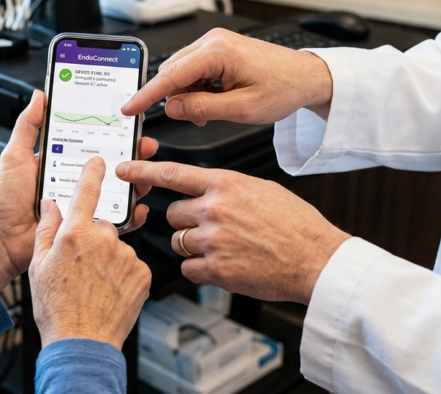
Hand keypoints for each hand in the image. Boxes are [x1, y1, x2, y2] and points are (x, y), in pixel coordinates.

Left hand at [0, 91, 158, 291]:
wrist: (1, 240)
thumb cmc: (4, 201)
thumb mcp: (15, 156)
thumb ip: (28, 126)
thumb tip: (39, 97)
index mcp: (60, 162)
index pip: (90, 143)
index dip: (110, 132)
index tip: (126, 121)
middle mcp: (75, 182)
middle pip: (110, 165)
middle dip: (131, 154)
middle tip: (143, 145)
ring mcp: (83, 205)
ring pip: (118, 191)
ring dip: (135, 181)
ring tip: (141, 172)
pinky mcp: (87, 227)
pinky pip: (115, 221)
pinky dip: (130, 215)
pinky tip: (138, 207)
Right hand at [29, 158, 151, 348]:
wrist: (82, 341)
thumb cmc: (57, 308)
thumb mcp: (38, 265)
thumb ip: (46, 229)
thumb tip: (50, 205)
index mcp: (75, 233)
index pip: (87, 190)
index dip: (93, 173)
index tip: (99, 162)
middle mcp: (104, 240)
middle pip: (101, 226)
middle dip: (93, 240)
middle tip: (80, 267)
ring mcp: (126, 256)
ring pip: (117, 247)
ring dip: (108, 259)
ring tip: (94, 284)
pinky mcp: (143, 273)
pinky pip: (132, 265)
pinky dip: (123, 274)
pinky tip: (109, 290)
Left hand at [117, 160, 349, 303]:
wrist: (316, 260)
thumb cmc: (296, 226)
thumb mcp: (262, 190)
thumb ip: (228, 188)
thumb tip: (206, 190)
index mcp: (226, 184)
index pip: (174, 174)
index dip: (144, 171)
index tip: (124, 169)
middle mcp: (215, 209)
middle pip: (173, 213)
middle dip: (185, 221)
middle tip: (210, 228)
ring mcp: (213, 240)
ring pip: (179, 241)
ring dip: (193, 246)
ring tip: (224, 247)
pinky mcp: (216, 270)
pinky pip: (188, 268)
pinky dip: (200, 269)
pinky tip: (223, 265)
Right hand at [121, 28, 333, 124]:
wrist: (306, 77)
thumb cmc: (283, 88)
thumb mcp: (242, 108)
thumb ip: (202, 108)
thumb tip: (171, 108)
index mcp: (218, 51)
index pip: (170, 75)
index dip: (146, 95)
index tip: (129, 107)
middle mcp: (213, 41)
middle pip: (172, 72)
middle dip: (175, 99)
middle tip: (193, 119)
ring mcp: (215, 42)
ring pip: (181, 72)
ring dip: (187, 95)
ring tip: (209, 112)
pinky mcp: (219, 48)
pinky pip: (193, 70)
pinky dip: (196, 88)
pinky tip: (213, 101)